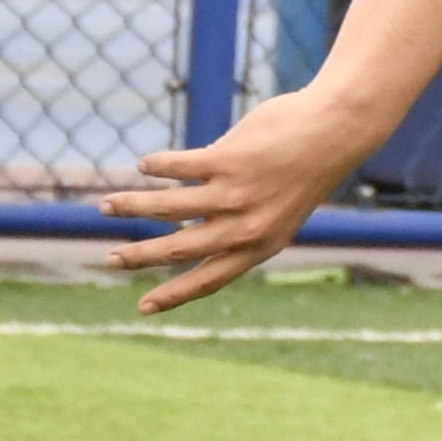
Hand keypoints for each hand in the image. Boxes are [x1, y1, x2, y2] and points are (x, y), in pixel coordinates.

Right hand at [99, 84, 383, 314]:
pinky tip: (143, 166)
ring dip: (132, 206)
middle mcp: (246, 226)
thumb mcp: (278, 211)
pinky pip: (179, 168)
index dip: (174, 295)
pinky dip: (158, 167)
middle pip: (179, 249)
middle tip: (109, 259)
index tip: (143, 308)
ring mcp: (236, 194)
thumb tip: (190, 226)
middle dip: (139, 257)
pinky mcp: (228, 161)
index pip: (210, 279)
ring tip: (106, 205)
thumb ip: (239, 224)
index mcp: (260, 245)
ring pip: (169, 207)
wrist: (335, 132)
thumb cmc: (304, 170)